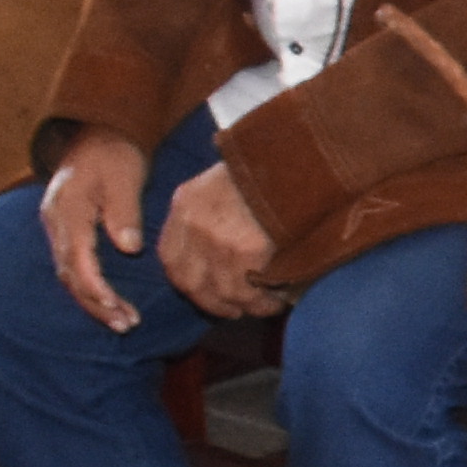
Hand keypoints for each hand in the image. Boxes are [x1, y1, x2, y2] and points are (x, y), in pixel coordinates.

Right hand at [43, 132, 155, 332]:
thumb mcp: (124, 175)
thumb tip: (129, 248)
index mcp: (68, 209)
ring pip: (69, 274)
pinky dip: (89, 288)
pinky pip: (73, 267)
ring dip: (93, 301)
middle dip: (96, 303)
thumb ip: (124, 211)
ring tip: (123, 322)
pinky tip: (108, 303)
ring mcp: (58, 228)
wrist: (96, 135)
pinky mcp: (66, 232)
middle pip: (70, 273)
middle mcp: (56, 223)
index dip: (95, 286)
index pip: (77, 257)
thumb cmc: (113, 153)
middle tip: (126, 324)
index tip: (117, 306)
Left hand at [155, 157, 283, 318]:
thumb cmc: (266, 167)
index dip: (185, 280)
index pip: (170, 256)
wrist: (297, 157)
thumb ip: (208, 210)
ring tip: (263, 307)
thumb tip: (213, 248)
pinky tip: (276, 301)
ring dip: (243, 306)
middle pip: (189, 282)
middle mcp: (194, 225)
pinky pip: (250, 291)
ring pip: (222, 292)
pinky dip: (263, 302)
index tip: (201, 290)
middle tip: (231, 309)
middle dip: (210, 302)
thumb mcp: (221, 180)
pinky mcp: (247, 251)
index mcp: (185, 204)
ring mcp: (218, 240)